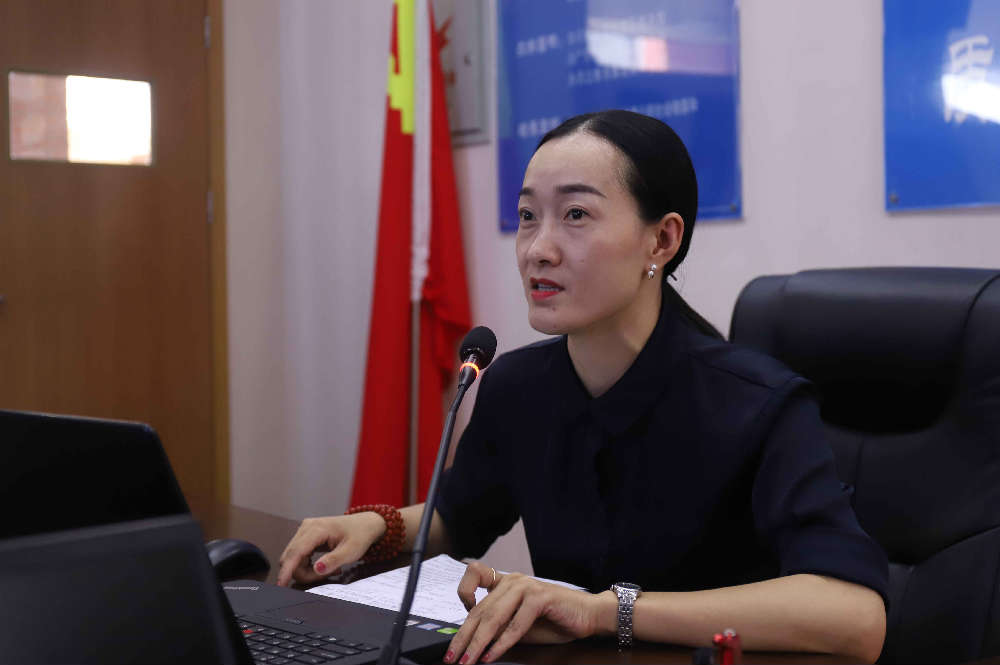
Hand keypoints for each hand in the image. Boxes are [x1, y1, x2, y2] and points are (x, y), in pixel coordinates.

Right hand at [276, 512, 384, 586]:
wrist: (365, 524)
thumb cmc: (360, 535)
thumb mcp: (352, 551)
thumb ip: (334, 560)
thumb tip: (317, 569)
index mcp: (316, 528)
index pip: (295, 552)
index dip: (287, 569)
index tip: (280, 584)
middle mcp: (306, 527)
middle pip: (291, 558)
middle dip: (304, 573)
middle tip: (327, 575)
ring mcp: (304, 531)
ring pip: (294, 559)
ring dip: (307, 570)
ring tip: (330, 569)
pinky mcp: (305, 537)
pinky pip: (299, 557)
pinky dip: (308, 566)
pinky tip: (324, 565)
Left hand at [444, 561, 614, 663]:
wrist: (588, 616)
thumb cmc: (555, 621)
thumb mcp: (519, 626)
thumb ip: (498, 628)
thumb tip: (472, 644)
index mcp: (507, 582)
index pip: (475, 577)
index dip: (463, 593)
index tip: (459, 617)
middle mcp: (514, 580)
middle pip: (480, 609)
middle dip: (463, 637)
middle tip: (452, 657)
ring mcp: (527, 587)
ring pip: (493, 616)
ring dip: (477, 643)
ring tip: (468, 661)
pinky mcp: (540, 597)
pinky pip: (515, 624)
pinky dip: (501, 643)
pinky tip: (491, 655)